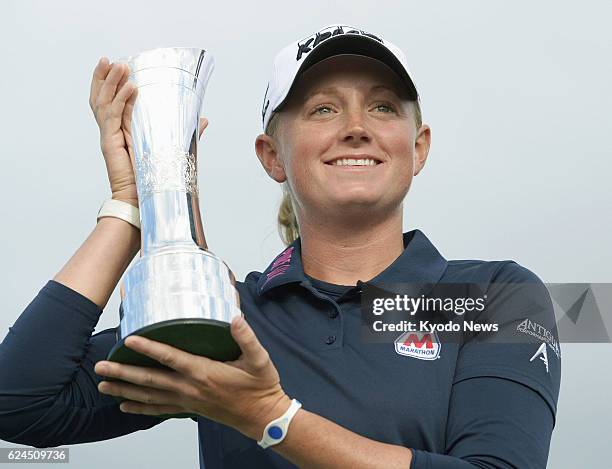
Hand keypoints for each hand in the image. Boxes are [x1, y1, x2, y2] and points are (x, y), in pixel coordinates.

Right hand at [89, 57, 208, 205]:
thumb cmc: (156, 178)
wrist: (145, 199)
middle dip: (105, 77)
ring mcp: (109, 137)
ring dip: (111, 83)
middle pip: (101, 98)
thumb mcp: (174, 148)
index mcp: (122, 131)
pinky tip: (131, 88)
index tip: (117, 65)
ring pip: (104, 103)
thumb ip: (185, 132)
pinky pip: (113, 116)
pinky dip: (121, 100)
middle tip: (111, 60)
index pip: (111, 101)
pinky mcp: (111, 143)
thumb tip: (203, 119)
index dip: (110, 83)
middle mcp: (112, 131)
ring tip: (120, 66)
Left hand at [94, 315, 289, 439]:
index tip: (129, 341)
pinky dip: (140, 409)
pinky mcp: (189, 409)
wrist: (262, 416)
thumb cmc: (261, 386)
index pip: (170, 358)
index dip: (148, 349)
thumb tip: (235, 317)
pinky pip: (159, 410)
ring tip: (103, 386)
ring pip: (149, 396)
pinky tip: (125, 407)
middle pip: (149, 380)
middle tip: (100, 367)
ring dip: (124, 391)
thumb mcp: (259, 359)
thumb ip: (246, 338)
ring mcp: (187, 401)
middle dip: (122, 373)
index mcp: (203, 373)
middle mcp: (190, 388)